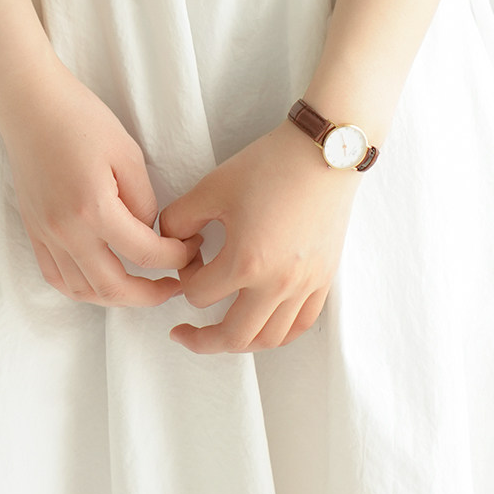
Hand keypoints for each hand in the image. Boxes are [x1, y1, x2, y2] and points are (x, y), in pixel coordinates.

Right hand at [0, 61, 203, 306]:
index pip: (145, 254)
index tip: (191, 250)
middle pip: (113, 287)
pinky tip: (101, 280)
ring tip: (141, 287)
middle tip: (175, 286)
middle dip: (150, 295)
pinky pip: (56, 277)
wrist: (30, 105)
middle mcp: (66, 231)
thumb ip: (143, 200)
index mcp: (94, 208)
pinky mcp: (34, 231)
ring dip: (115, 297)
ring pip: (82, 291)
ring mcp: (45, 235)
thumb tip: (148, 233)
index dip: (176, 258)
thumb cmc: (81, 119)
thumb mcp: (128, 153)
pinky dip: (81, 288)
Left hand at [158, 117, 361, 353]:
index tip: (191, 254)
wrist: (323, 151)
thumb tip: (170, 241)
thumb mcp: (212, 186)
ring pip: (269, 339)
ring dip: (240, 342)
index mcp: (246, 262)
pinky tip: (262, 323)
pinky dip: (277, 333)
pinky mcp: (324, 279)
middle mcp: (278, 283)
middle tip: (183, 333)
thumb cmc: (268, 165)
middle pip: (233, 336)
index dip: (185, 277)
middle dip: (202, 339)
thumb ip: (180, 219)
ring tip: (222, 333)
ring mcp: (305, 285)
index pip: (199, 295)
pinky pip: (300, 325)